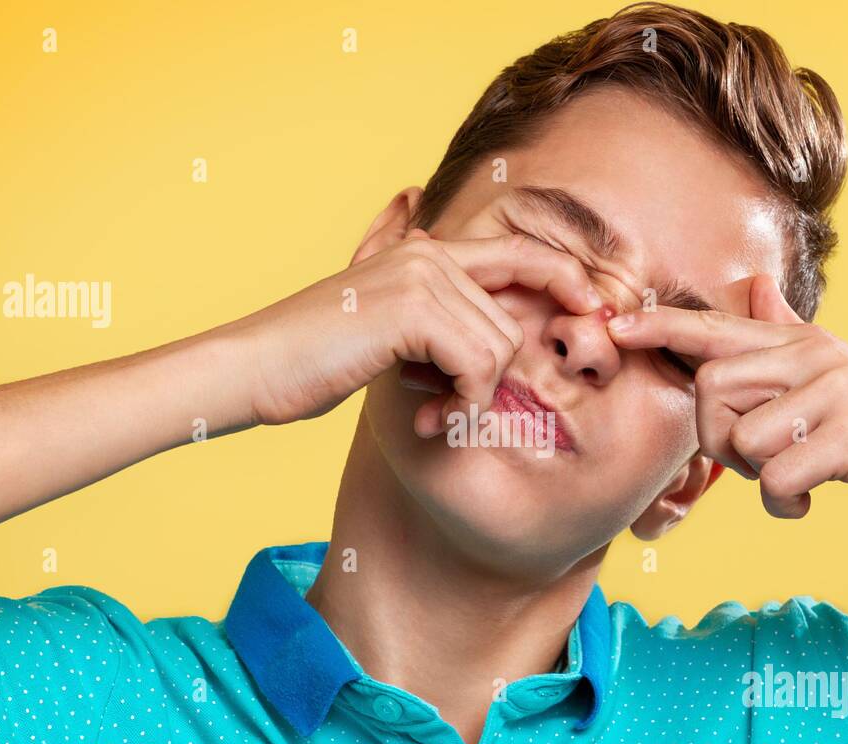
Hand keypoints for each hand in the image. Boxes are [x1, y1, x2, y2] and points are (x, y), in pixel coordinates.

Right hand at [233, 226, 600, 431]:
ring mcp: (421, 277)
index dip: (565, 277)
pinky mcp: (414, 310)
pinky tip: (431, 421)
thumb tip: (418, 217)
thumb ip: (412, 290)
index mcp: (424, 252)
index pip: (520, 251)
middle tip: (450, 412)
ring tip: (431, 416)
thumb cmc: (311, 356)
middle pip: (511, 322)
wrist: (254, 370)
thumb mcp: (372, 319)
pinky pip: (478, 368)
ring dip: (472, 400)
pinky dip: (463, 405)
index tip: (593, 310)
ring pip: (499, 349)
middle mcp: (428, 254)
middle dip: (490, 380)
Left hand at [606, 274, 847, 548]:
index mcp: (804, 343)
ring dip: (755, 478)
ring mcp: (835, 392)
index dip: (660, 327)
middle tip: (757, 464)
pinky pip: (774, 477)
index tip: (613, 325)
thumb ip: (788, 339)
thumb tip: (758, 288)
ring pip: (738, 437)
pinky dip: (782, 505)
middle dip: (714, 441)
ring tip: (795, 481)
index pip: (717, 326)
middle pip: (710, 387)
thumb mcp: (837, 380)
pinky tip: (810, 503)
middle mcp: (816, 355)